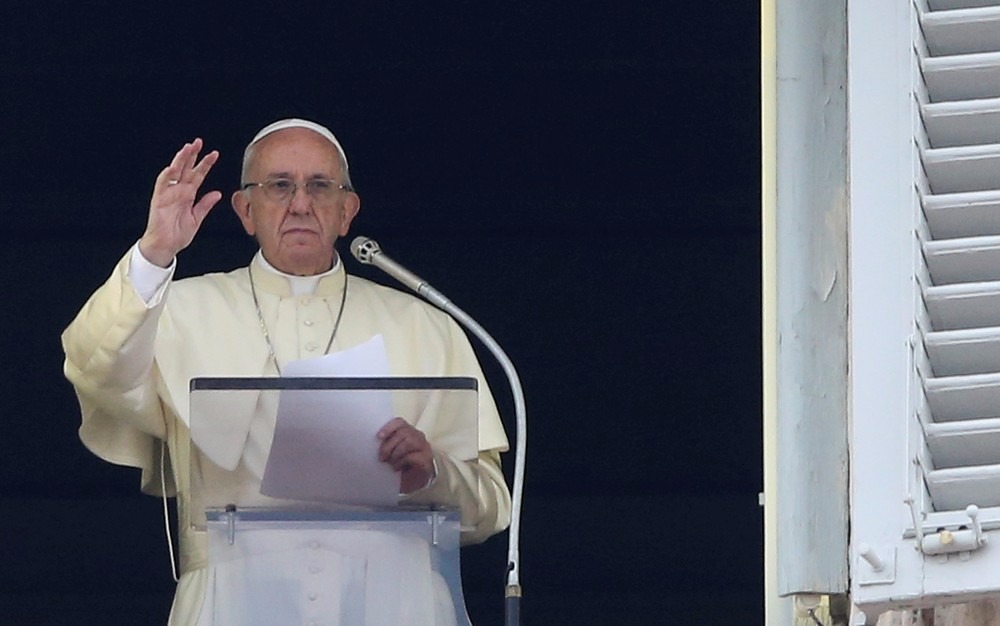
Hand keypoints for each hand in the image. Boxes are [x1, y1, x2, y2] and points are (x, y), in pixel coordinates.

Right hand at [138, 138, 221, 266]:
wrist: (165, 246)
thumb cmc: (178, 234)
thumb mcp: (197, 218)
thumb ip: (205, 205)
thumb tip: (217, 193)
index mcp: (188, 195)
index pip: (198, 175)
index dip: (205, 164)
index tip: (214, 154)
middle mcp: (178, 191)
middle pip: (186, 169)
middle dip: (192, 155)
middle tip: (198, 142)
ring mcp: (168, 194)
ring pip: (174, 172)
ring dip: (179, 160)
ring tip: (187, 148)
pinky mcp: (159, 199)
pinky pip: (162, 184)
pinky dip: (167, 175)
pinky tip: (173, 166)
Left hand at [377, 417, 434, 493]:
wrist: (414, 481)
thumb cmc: (400, 465)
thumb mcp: (391, 452)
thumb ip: (386, 444)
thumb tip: (372, 443)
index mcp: (408, 431)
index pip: (399, 422)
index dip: (388, 428)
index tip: (378, 437)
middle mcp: (418, 436)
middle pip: (403, 432)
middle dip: (389, 445)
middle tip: (381, 457)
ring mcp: (424, 447)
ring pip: (409, 442)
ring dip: (396, 453)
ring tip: (390, 463)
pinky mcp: (426, 459)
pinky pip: (413, 456)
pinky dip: (401, 462)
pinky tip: (397, 468)